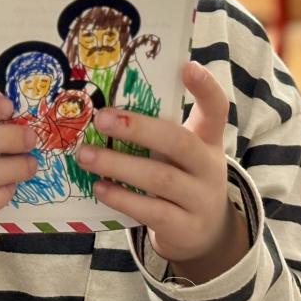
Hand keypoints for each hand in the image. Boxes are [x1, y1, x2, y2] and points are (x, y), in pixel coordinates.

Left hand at [76, 62, 248, 281]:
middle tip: (101, 118)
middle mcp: (208, 166)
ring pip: (161, 178)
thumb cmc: (180, 176)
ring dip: (118, 165)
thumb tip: (99, 101)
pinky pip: (154, 211)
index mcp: (207, 139)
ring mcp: (201, 199)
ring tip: (84, 155)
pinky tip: (99, 187)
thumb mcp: (177, 151)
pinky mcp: (186, 228)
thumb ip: (153, 128)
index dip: (205, 87)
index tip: (187, 66)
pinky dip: (123, 198)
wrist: (204, 233)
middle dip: (138, 128)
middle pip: (179, 142)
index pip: (216, 108)